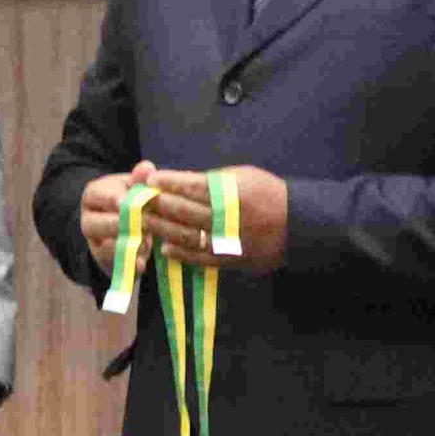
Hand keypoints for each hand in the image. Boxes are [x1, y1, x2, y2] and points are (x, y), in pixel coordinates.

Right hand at [77, 162, 153, 270]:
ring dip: (126, 245)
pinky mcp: (107, 263)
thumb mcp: (134, 186)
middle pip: (95, 224)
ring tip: (146, 244)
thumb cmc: (132, 200)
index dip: (112, 199)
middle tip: (142, 224)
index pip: (97, 195)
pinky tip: (142, 264)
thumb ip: (140, 178)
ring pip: (104, 247)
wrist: (126, 227)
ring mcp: (95, 243)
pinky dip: (130, 266)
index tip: (125, 202)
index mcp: (93, 195)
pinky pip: (115, 266)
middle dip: (119, 225)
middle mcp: (88, 220)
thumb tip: (147, 167)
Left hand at [143, 166, 289, 273]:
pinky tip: (166, 248)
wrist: (297, 226)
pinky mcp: (229, 259)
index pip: (192, 186)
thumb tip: (182, 181)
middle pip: (184, 211)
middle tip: (137, 201)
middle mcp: (225, 217)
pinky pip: (200, 257)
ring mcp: (226, 240)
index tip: (151, 179)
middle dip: (158, 205)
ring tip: (144, 223)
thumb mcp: (243, 176)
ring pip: (187, 235)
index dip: (169, 182)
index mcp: (229, 192)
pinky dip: (181, 253)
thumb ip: (213, 180)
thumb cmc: (268, 194)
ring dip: (163, 229)